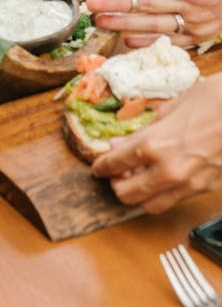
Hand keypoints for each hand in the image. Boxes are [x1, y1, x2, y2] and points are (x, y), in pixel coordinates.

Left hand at [87, 0, 221, 48]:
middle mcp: (197, 7)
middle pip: (151, 4)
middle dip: (119, 4)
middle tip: (91, 2)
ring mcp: (197, 26)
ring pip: (155, 26)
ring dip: (125, 25)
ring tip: (100, 21)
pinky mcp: (197, 38)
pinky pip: (169, 42)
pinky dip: (147, 42)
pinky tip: (125, 40)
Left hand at [91, 75, 221, 211]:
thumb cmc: (212, 100)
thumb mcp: (170, 108)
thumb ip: (143, 130)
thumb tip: (120, 144)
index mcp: (154, 144)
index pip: (114, 164)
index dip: (100, 166)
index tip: (96, 167)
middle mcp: (168, 170)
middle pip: (127, 194)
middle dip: (116, 184)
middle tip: (114, 173)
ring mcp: (187, 184)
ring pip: (150, 206)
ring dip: (137, 196)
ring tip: (134, 180)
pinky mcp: (204, 190)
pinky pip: (174, 202)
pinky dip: (159, 196)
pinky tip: (158, 181)